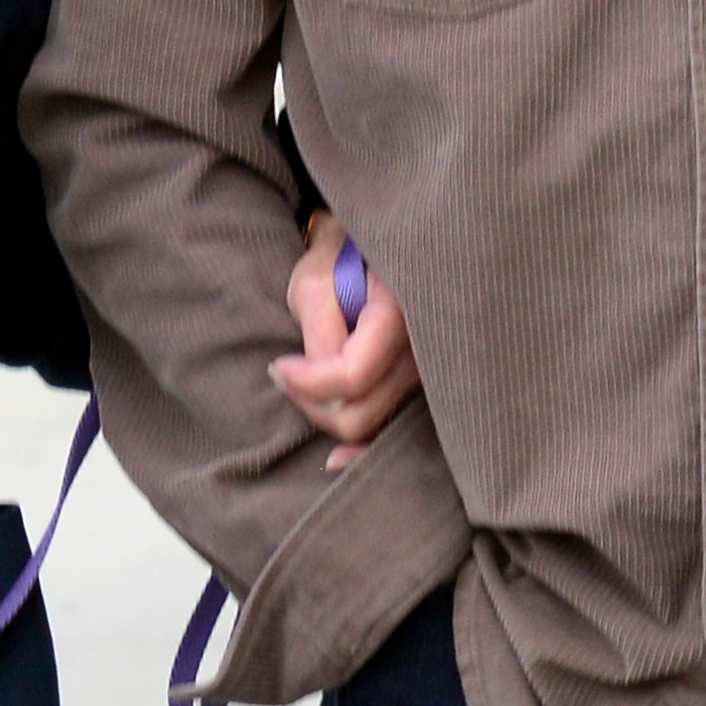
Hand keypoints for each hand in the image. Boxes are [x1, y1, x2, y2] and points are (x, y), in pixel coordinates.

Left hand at [272, 215, 420, 470]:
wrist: (379, 246)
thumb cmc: (343, 254)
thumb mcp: (318, 278)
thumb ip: (320, 330)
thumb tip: (314, 382)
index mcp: (403, 313)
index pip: (352, 375)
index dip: (306, 382)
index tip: (276, 366)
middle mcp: (427, 350)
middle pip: (363, 412)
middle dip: (312, 402)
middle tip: (284, 375)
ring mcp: (428, 373)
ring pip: (372, 425)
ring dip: (328, 412)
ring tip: (303, 381)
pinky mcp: (420, 387)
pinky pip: (390, 431)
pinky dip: (360, 447)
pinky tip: (334, 458)